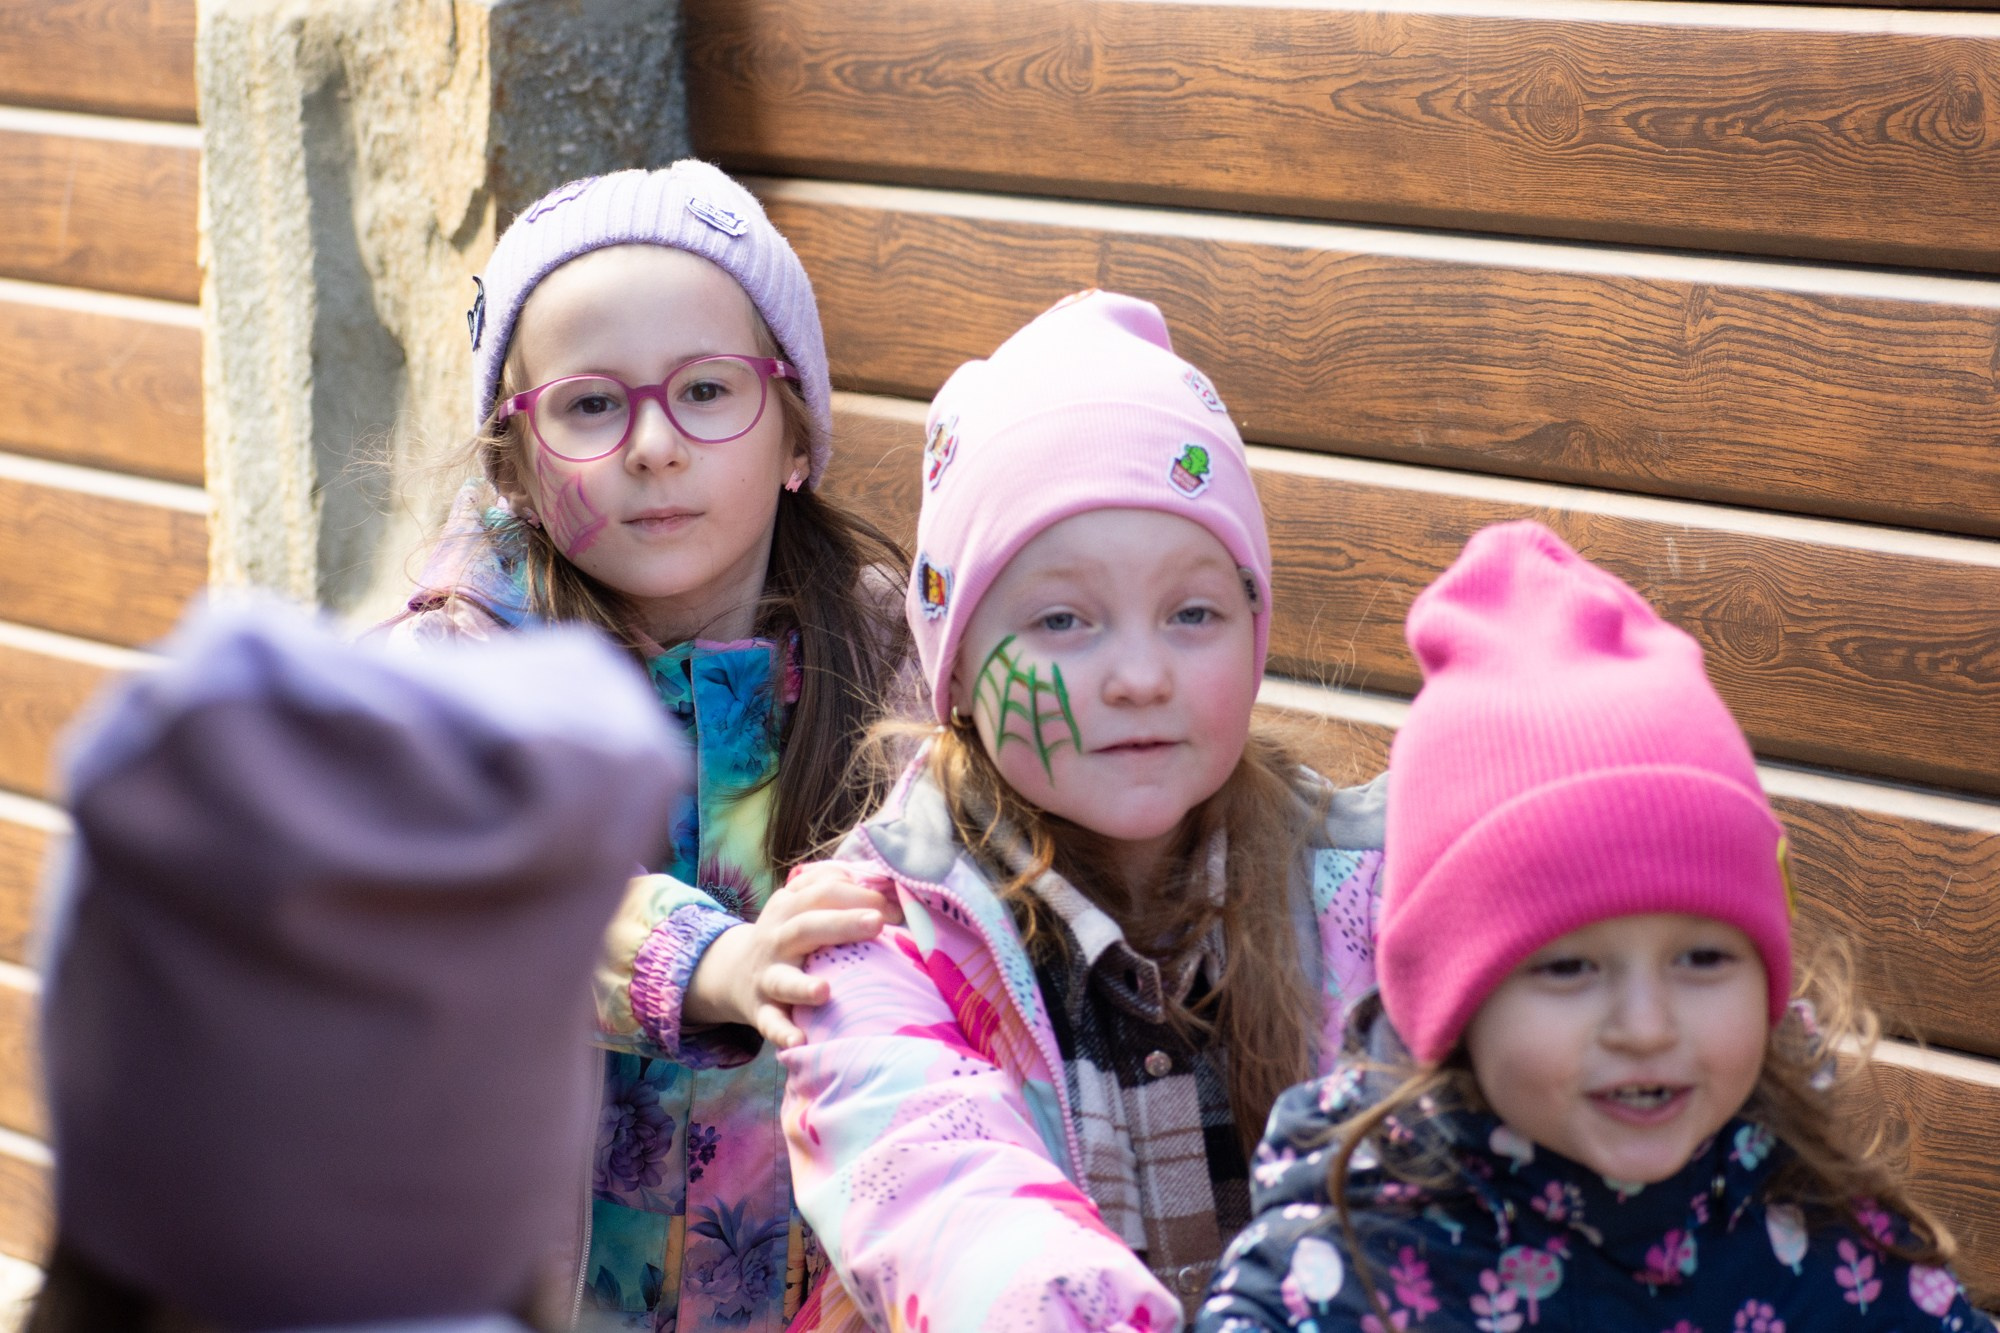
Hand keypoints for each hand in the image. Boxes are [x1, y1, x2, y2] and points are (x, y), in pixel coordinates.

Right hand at [688, 862, 902, 1048]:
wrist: (733, 973)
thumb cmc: (789, 935)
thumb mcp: (801, 904)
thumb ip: (834, 888)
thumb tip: (885, 887)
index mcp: (790, 907)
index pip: (824, 891)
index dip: (860, 895)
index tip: (894, 907)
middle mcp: (777, 939)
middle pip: (808, 926)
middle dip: (843, 923)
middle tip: (878, 922)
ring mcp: (767, 976)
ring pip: (784, 979)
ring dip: (803, 986)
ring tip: (824, 991)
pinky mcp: (762, 1011)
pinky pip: (771, 1023)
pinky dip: (783, 1033)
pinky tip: (799, 1042)